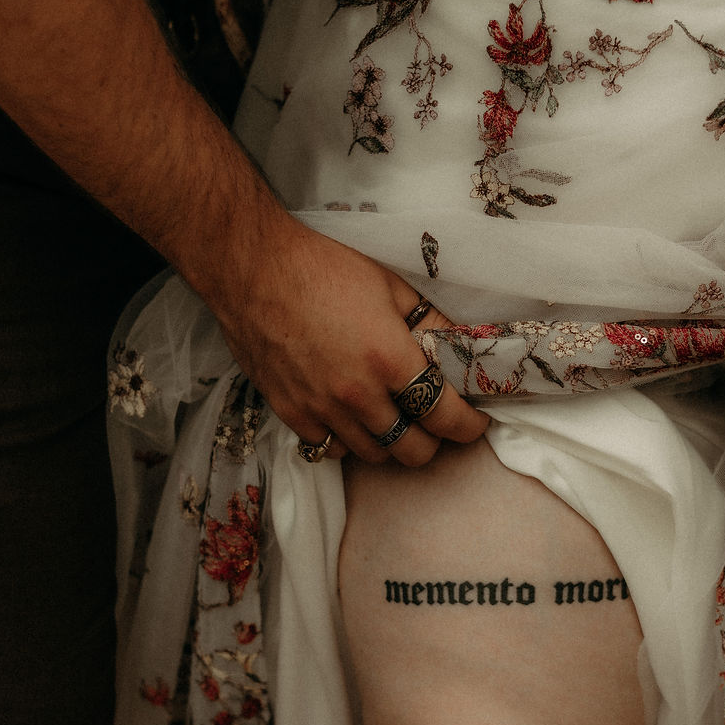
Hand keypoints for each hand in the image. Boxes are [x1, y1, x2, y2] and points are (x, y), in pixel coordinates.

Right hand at [206, 215, 488, 465]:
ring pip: (375, 455)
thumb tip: (462, 347)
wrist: (252, 269)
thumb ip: (431, 324)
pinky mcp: (291, 414)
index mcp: (390, 359)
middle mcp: (358, 394)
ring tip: (393, 416)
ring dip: (392, 441)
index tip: (472, 423)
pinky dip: (349, 441)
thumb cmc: (322, 269)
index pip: (446, 416)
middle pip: (414, 451)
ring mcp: (322, 409)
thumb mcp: (391, 287)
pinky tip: (352, 417)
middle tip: (433, 420)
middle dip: (433, 440)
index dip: (468, 426)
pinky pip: (332, 449)